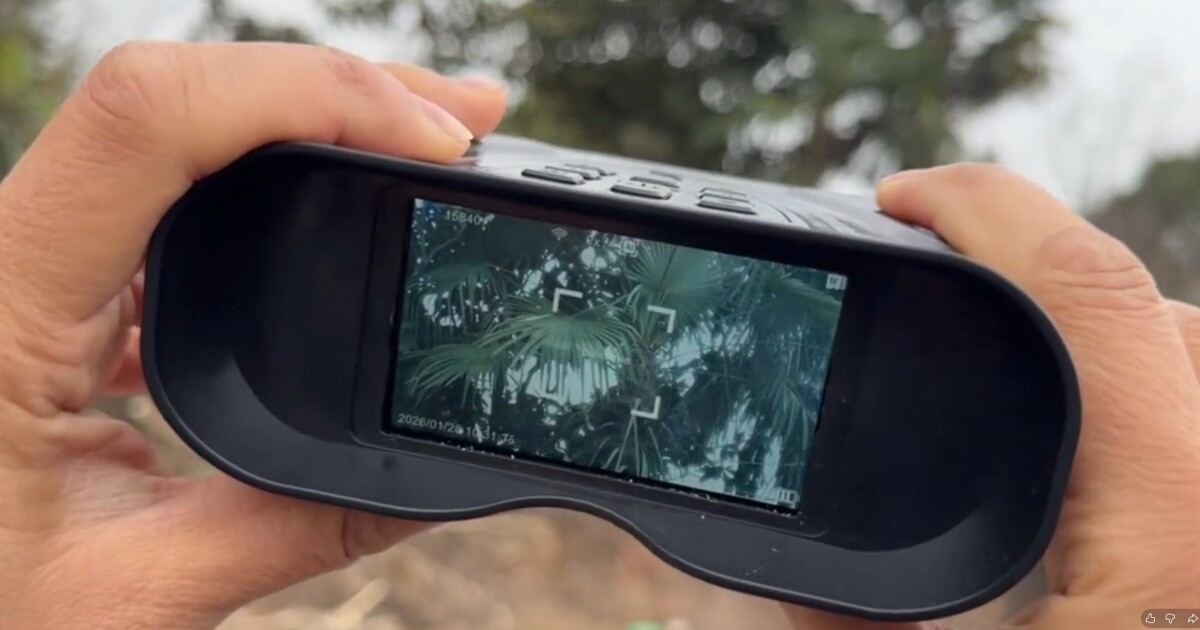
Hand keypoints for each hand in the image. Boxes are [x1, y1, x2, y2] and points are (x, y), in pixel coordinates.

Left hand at [0, 41, 505, 628]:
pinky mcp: (59, 275)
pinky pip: (170, 182)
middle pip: (180, 94)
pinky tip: (334, 189)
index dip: (306, 96)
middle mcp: (10, 250)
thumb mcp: (134, 591)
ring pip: (178, 124)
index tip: (433, 142)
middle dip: (339, 89)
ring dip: (310, 117)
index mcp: (5, 304)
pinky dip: (272, 169)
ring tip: (424, 136)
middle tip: (466, 118)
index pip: (149, 120)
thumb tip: (431, 484)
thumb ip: (289, 531)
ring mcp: (34, 252)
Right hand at [784, 166, 1199, 628]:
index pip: (1085, 287)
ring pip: (1178, 353)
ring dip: (1087, 326)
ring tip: (992, 343)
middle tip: (932, 270)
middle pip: (1151, 303)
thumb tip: (793, 578)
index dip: (981, 208)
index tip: (897, 198)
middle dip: (1038, 258)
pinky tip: (1060, 438)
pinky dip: (1117, 388)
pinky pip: (1180, 412)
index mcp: (1169, 516)